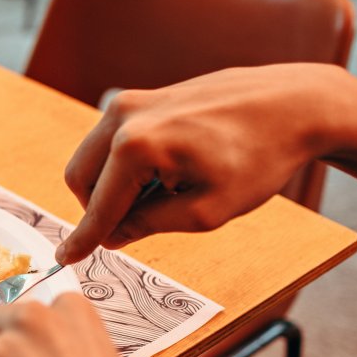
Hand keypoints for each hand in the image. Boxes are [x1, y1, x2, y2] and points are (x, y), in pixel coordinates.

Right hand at [56, 63, 344, 265]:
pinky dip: (125, 166)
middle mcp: (122, 117)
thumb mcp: (208, 210)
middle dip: (100, 209)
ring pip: (93, 159)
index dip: (85, 238)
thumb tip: (112, 234)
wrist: (291, 104)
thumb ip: (151, 224)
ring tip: (167, 192)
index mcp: (136, 146)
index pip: (99, 205)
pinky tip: (170, 171)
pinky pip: (111, 141)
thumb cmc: (258, 156)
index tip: (65, 259)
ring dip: (114, 185)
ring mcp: (128, 101)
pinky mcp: (139, 96)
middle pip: (80, 178)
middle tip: (141, 226)